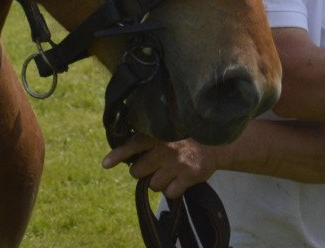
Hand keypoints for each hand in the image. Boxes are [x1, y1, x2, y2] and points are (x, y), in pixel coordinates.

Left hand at [102, 135, 217, 199]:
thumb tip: (124, 154)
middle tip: (156, 164)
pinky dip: (173, 190)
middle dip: (143, 171)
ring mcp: (177, 163)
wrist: (218, 144)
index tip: (106, 164)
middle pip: (137, 172)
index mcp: (158, 135)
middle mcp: (166, 148)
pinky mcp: (189, 176)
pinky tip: (181, 178)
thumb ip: (149, 138)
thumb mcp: (168, 131)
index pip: (133, 144)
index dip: (118, 154)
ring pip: (152, 185)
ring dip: (159, 181)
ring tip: (172, 170)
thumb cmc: (186, 138)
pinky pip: (169, 193)